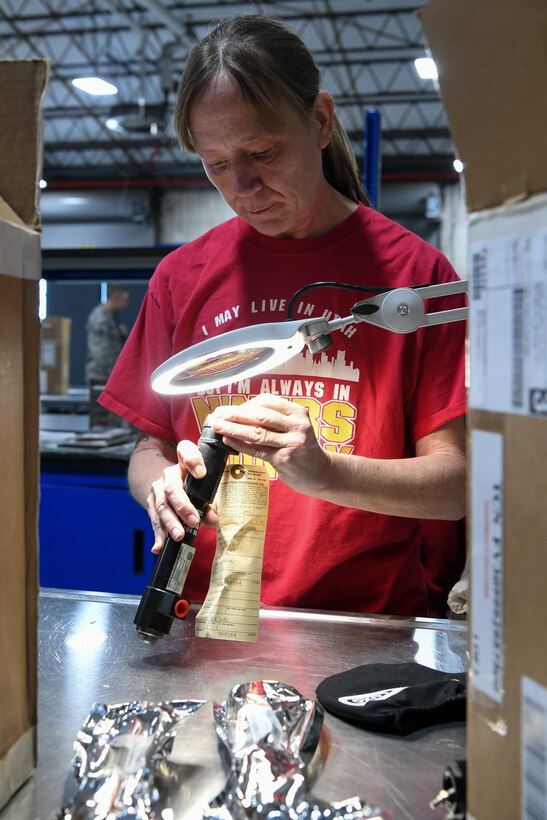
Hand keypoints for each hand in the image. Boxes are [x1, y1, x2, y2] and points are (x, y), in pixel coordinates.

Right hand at [146, 440, 218, 552]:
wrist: (168, 484)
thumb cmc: (193, 485)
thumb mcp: (202, 488)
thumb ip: (209, 504)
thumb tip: (213, 520)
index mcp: (184, 462)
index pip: (186, 452)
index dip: (193, 460)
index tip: (201, 473)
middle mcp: (168, 474)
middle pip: (172, 488)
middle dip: (182, 506)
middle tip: (193, 521)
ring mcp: (157, 488)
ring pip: (162, 505)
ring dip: (170, 522)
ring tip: (179, 535)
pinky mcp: (150, 503)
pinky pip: (154, 519)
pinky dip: (157, 534)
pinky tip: (158, 546)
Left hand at [210, 394, 329, 495]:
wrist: (320, 473)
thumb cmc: (302, 448)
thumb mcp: (294, 427)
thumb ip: (274, 420)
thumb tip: (239, 414)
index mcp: (298, 412)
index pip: (267, 401)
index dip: (245, 404)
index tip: (229, 408)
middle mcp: (297, 425)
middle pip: (260, 416)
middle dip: (235, 414)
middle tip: (218, 414)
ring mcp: (292, 443)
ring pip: (257, 433)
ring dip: (234, 428)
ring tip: (218, 426)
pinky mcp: (285, 459)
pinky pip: (258, 450)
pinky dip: (240, 445)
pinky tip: (228, 441)